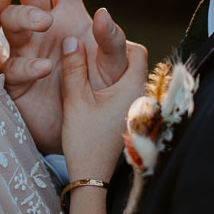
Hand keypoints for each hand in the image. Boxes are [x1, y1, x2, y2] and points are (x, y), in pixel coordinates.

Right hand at [0, 0, 129, 152]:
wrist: (83, 134)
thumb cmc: (100, 93)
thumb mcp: (117, 68)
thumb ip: (114, 42)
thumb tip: (102, 13)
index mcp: (68, 17)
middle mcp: (43, 28)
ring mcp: (25, 51)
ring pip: (10, 20)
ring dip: (25, 14)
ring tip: (43, 20)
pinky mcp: (15, 81)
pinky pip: (13, 66)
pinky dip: (27, 65)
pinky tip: (43, 68)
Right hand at [59, 35, 148, 181]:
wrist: (91, 176)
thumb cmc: (84, 140)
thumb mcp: (75, 101)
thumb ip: (74, 68)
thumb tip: (72, 40)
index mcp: (133, 88)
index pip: (137, 52)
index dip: (118, 40)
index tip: (97, 37)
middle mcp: (141, 97)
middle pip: (136, 63)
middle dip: (115, 54)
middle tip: (91, 51)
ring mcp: (138, 109)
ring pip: (130, 78)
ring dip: (113, 70)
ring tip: (89, 66)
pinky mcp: (131, 118)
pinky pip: (126, 92)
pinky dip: (112, 84)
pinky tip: (93, 88)